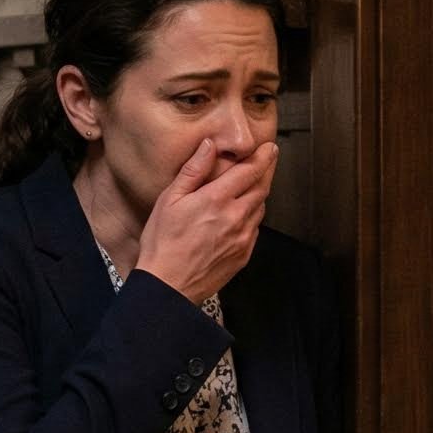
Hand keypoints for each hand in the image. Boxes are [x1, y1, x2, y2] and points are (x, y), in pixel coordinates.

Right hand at [135, 139, 277, 302]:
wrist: (169, 286)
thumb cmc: (163, 243)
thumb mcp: (170, 200)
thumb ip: (193, 170)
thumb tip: (209, 146)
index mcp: (217, 199)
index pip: (250, 171)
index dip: (263, 157)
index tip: (269, 147)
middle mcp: (236, 217)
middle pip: (262, 187)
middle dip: (267, 170)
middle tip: (268, 159)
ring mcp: (243, 238)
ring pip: (260, 208)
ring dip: (259, 194)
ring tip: (251, 186)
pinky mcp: (244, 254)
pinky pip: (255, 229)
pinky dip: (252, 217)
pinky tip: (240, 215)